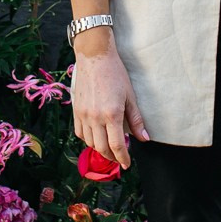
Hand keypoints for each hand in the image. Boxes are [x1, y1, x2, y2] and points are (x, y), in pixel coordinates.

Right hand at [69, 39, 148, 171]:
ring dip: (100, 149)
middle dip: (112, 157)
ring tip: (109, 148)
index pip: (117, 145)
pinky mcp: (76, 110)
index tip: (127, 164)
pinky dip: (88, 139)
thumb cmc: (116, 74)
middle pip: (102, 148)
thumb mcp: (130, 96)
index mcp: (112, 114)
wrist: (95, 57)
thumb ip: (136, 120)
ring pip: (90, 143)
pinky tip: (96, 137)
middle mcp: (95, 117)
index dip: (123, 158)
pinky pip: (79, 133)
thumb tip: (144, 138)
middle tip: (120, 158)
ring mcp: (83, 115)